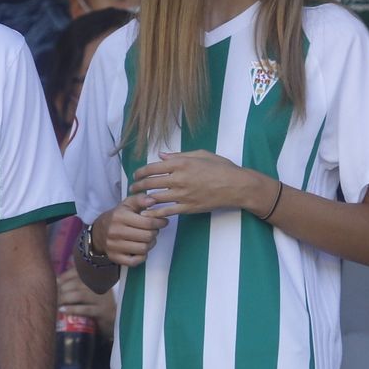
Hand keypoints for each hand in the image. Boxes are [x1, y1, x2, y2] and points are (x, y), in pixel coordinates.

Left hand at [57, 268, 116, 338]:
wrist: (115, 322)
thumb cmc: (97, 305)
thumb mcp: (89, 293)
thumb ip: (76, 285)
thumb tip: (56, 281)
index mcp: (96, 278)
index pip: (78, 272)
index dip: (64, 276)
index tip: (55, 282)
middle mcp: (101, 286)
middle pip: (76, 283)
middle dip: (61, 289)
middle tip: (52, 295)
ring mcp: (103, 299)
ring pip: (80, 295)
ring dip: (65, 298)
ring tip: (55, 303)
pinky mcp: (103, 312)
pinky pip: (86, 309)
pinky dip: (73, 309)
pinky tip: (63, 310)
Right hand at [95, 194, 168, 267]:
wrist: (98, 231)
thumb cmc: (118, 216)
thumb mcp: (127, 204)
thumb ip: (140, 199)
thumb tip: (152, 200)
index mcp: (120, 216)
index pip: (147, 222)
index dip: (159, 222)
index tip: (163, 222)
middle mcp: (115, 231)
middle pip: (147, 236)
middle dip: (155, 233)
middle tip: (154, 230)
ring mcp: (114, 246)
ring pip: (143, 249)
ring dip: (150, 244)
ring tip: (148, 239)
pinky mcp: (115, 257)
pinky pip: (135, 261)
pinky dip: (141, 256)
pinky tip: (141, 249)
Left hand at [130, 150, 258, 215]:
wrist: (237, 186)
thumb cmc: (221, 167)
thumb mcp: (201, 154)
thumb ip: (179, 155)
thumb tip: (161, 156)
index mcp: (181, 163)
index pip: (153, 167)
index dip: (140, 172)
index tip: (136, 175)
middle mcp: (179, 178)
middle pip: (151, 183)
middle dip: (138, 186)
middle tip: (132, 188)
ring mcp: (183, 194)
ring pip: (156, 197)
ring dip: (143, 199)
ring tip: (137, 199)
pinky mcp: (188, 207)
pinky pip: (167, 211)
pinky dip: (154, 212)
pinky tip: (146, 213)